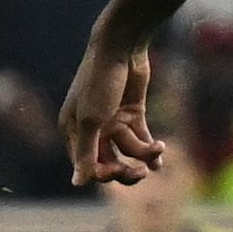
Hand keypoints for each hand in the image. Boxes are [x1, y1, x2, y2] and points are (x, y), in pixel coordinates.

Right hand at [60, 37, 162, 184]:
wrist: (120, 47)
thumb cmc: (99, 81)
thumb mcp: (91, 120)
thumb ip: (85, 153)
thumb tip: (76, 184)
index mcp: (73, 131)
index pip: (87, 166)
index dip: (103, 173)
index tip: (118, 170)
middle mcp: (92, 129)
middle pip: (108, 163)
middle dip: (124, 170)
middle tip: (139, 172)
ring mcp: (113, 121)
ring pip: (128, 151)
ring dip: (143, 154)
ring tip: (157, 149)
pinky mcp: (133, 113)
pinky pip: (141, 139)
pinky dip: (151, 149)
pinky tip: (159, 157)